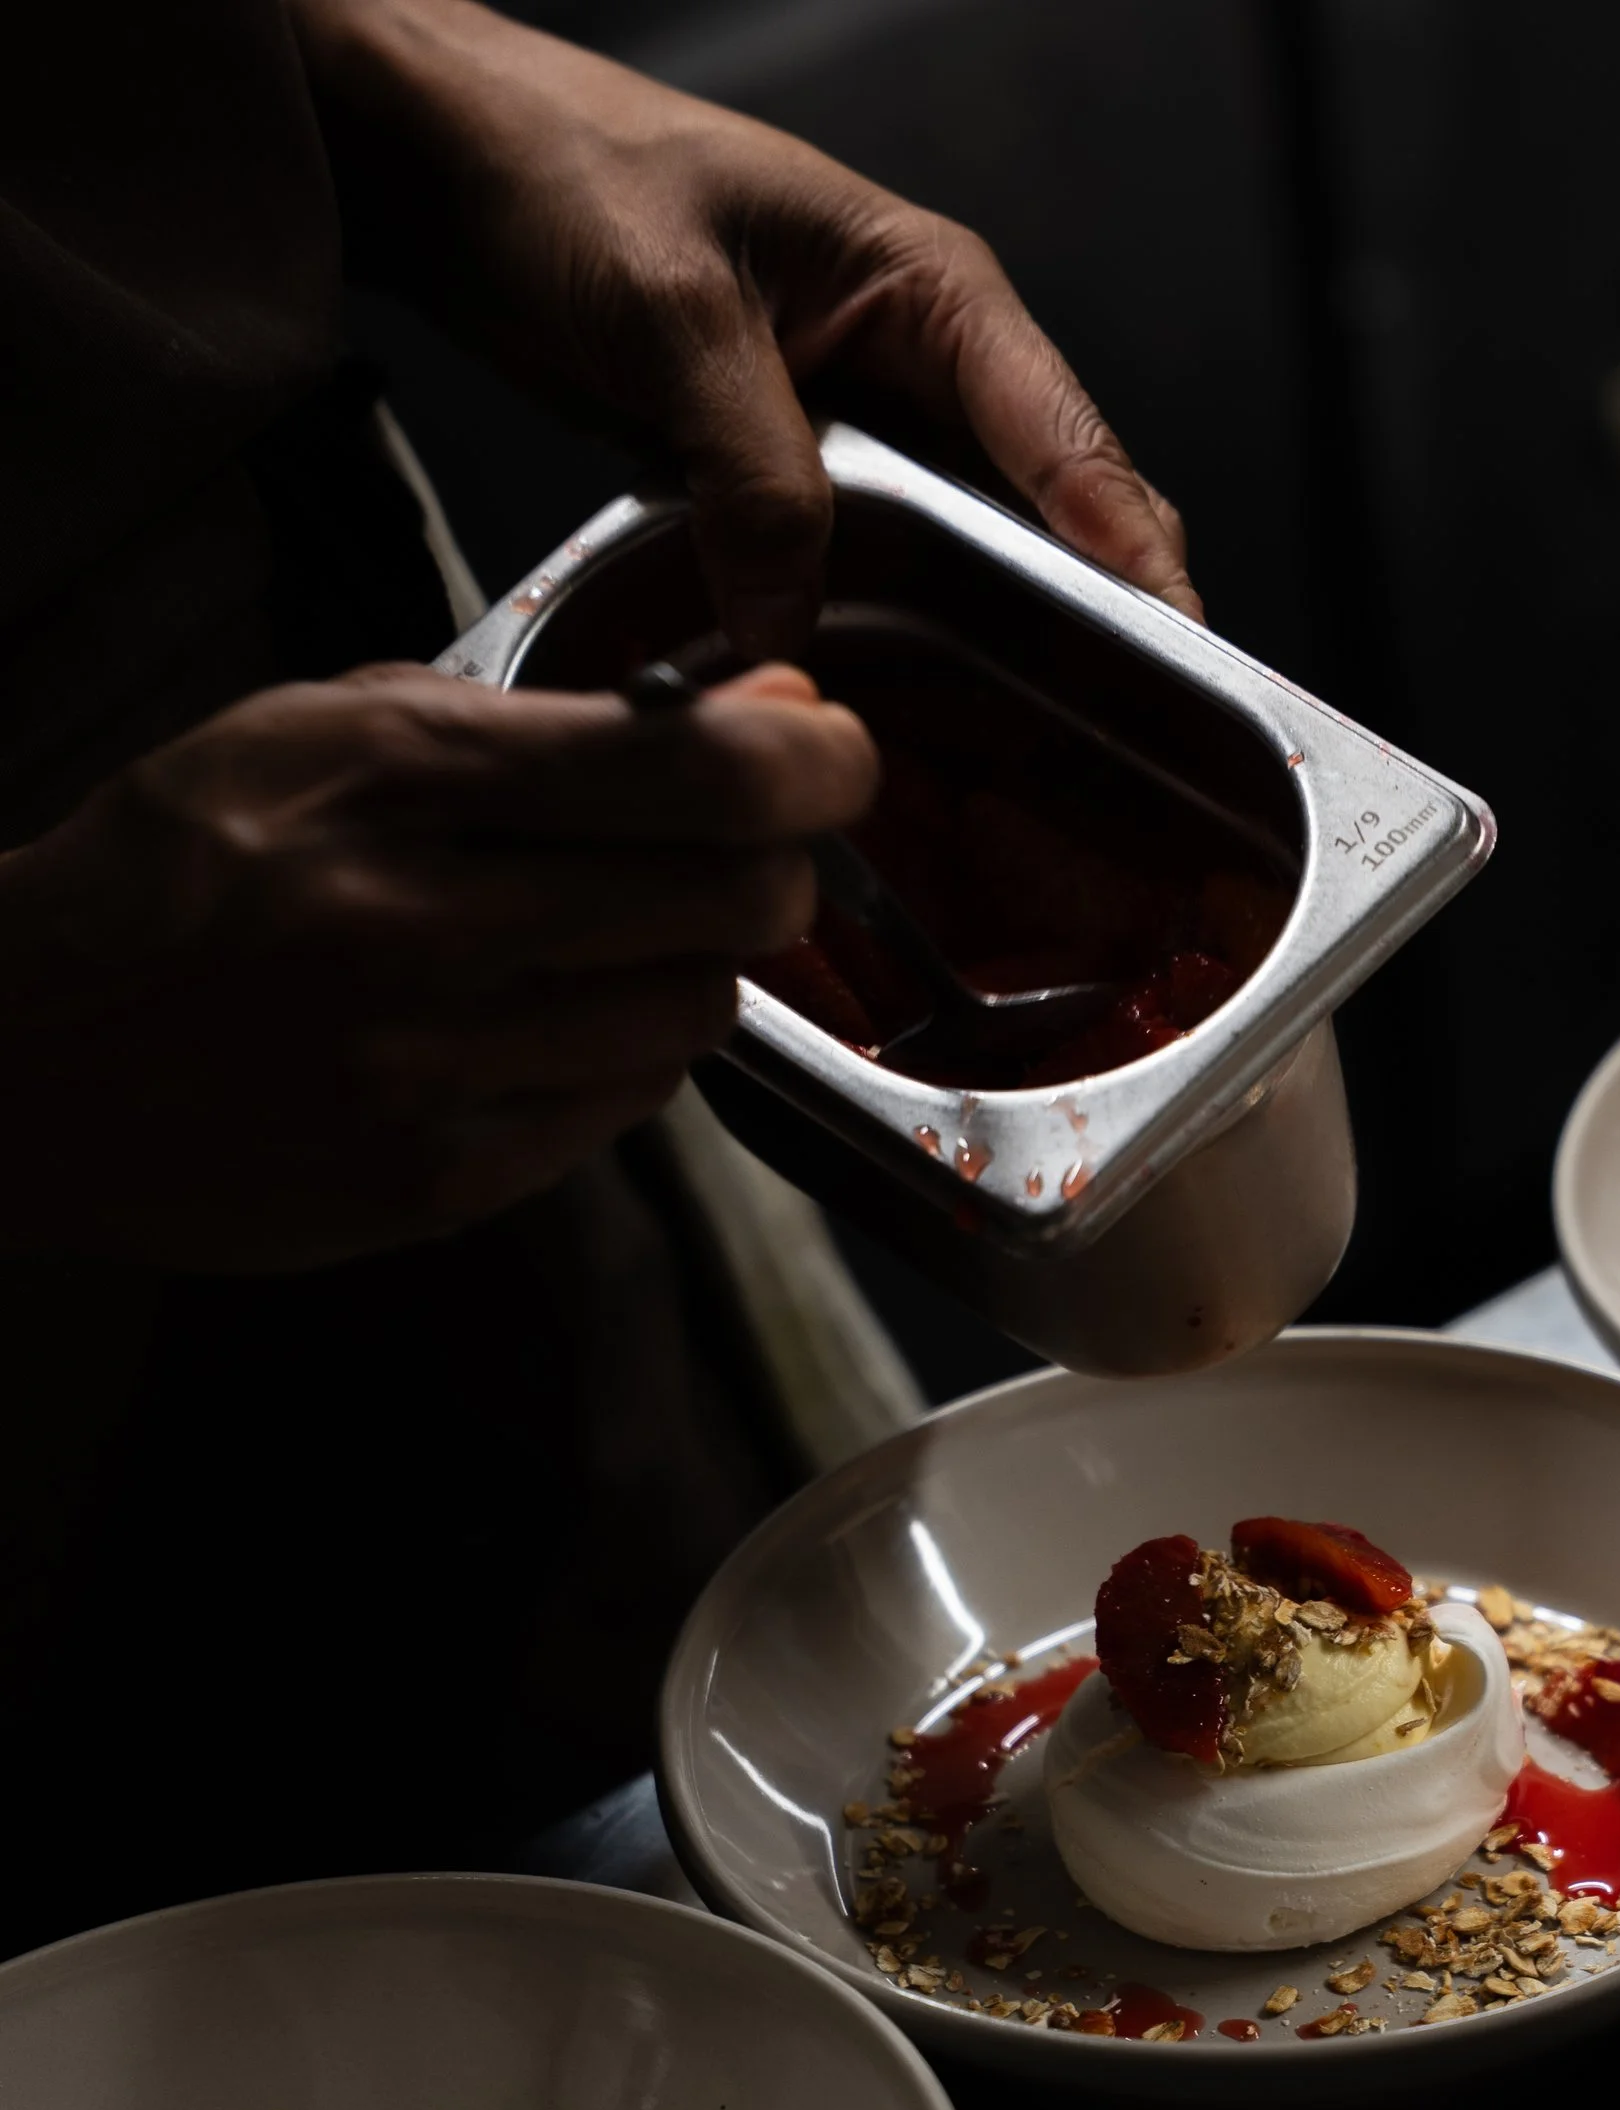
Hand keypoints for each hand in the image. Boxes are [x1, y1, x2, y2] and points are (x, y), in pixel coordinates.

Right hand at [0, 664, 874, 1270]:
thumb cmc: (185, 868)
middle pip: (731, 900)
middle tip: (744, 852)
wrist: (29, 1053)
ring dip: (693, 967)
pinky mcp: (440, 1181)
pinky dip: (624, 1055)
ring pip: (692, 1012)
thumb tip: (758, 710)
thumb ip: (545, 719)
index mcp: (393, 779)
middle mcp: (420, 927)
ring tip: (614, 937)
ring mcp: (431, 1070)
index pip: (694, 771)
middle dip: (774, 866)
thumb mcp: (325, 730)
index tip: (831, 751)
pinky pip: (625, 1109)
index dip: (812, 760)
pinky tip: (552, 1019)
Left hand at [290, 0, 1200, 658]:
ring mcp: (864, 429)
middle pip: (1051, 518)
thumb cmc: (558, 173)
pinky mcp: (798, 481)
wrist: (439, 161)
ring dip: (997, 653)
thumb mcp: (668, 320)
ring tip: (1041, 766)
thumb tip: (793, 624)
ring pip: (970, 561)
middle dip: (1096, 625)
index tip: (1178, 654)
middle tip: (1130, 749)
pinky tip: (895, 720)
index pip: (1070, 442)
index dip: (1133, 557)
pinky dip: (892, 647)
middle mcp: (923, 364)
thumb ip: (750, 477)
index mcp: (931, 291)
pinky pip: (876, 579)